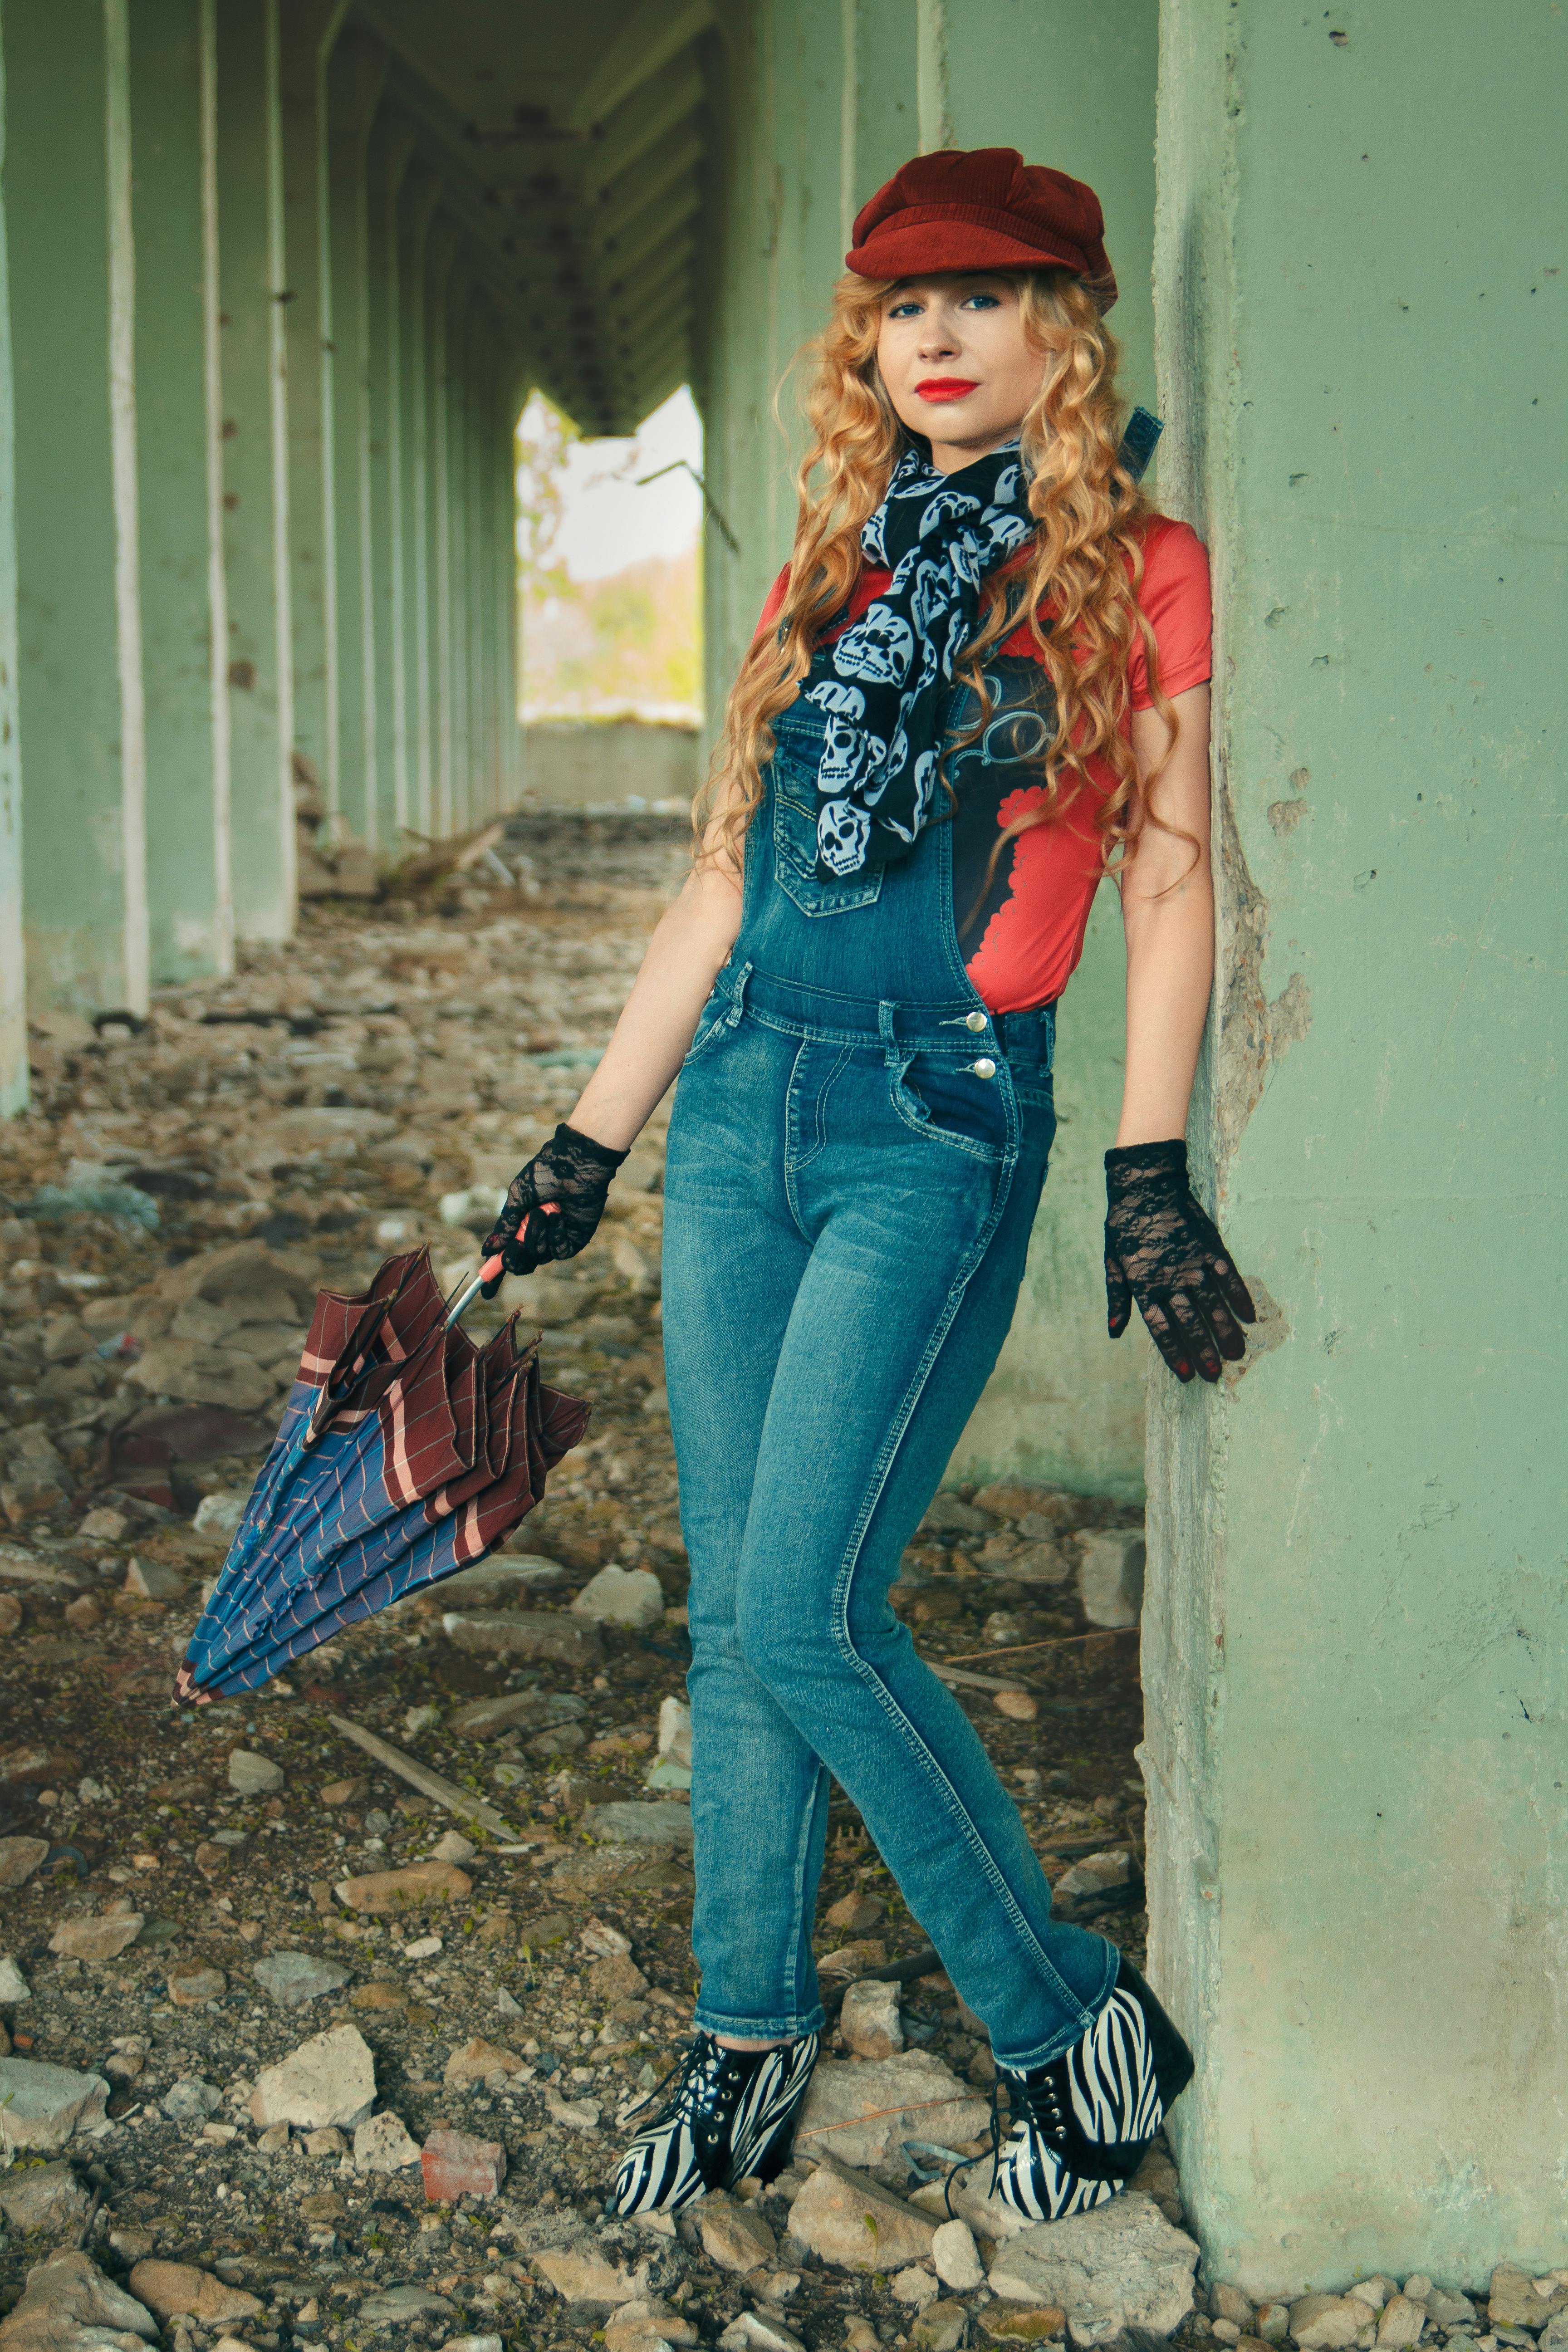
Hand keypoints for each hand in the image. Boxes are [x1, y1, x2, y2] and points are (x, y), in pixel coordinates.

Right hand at [480, 1122, 628, 1296]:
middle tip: (514, 1242)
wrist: (575, 1163)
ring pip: (538, 1257)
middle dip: (514, 1257)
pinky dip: (555, 1236)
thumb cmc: (545, 1173)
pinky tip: (558, 1216)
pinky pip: (559, 1251)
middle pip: (520, 1264)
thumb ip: (505, 1224)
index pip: (505, 1255)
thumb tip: (488, 1250)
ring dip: (536, 1236)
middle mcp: (536, 1236)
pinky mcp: (575, 1240)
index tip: (485, 1293)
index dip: (495, 1275)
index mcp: (519, 1225)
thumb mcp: (517, 1197)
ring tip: (543, 1211)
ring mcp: (555, 1239)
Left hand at [1104, 1139, 1254, 1382]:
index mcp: (1144, 1285)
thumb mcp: (1112, 1263)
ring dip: (1226, 1331)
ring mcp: (1193, 1263)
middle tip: (1216, 1374)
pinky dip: (1240, 1297)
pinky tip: (1249, 1317)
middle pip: (1191, 1322)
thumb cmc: (1125, 1227)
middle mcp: (1171, 1278)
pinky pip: (1229, 1277)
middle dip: (1204, 1351)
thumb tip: (1113, 1334)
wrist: (1146, 1185)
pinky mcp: (1210, 1247)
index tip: (1188, 1374)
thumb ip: (1117, 1299)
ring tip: (1237, 1354)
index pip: (1161, 1328)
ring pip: (1213, 1305)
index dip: (1175, 1352)